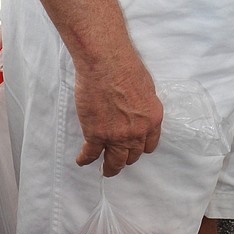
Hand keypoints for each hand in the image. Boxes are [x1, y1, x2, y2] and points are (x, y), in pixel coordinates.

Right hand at [74, 53, 163, 176]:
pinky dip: (85, 159)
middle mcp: (136, 132)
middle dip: (125, 158)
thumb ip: (142, 106)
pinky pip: (90, 154)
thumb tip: (136, 111)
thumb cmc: (126, 67)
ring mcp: (116, 136)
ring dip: (109, 168)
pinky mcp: (95, 134)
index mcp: (152, 120)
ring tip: (105, 169)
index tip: (134, 149)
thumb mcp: (146, 88)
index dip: (140, 148)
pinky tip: (82, 160)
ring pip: (114, 162)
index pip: (149, 145)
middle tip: (118, 160)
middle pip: (132, 156)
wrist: (107, 63)